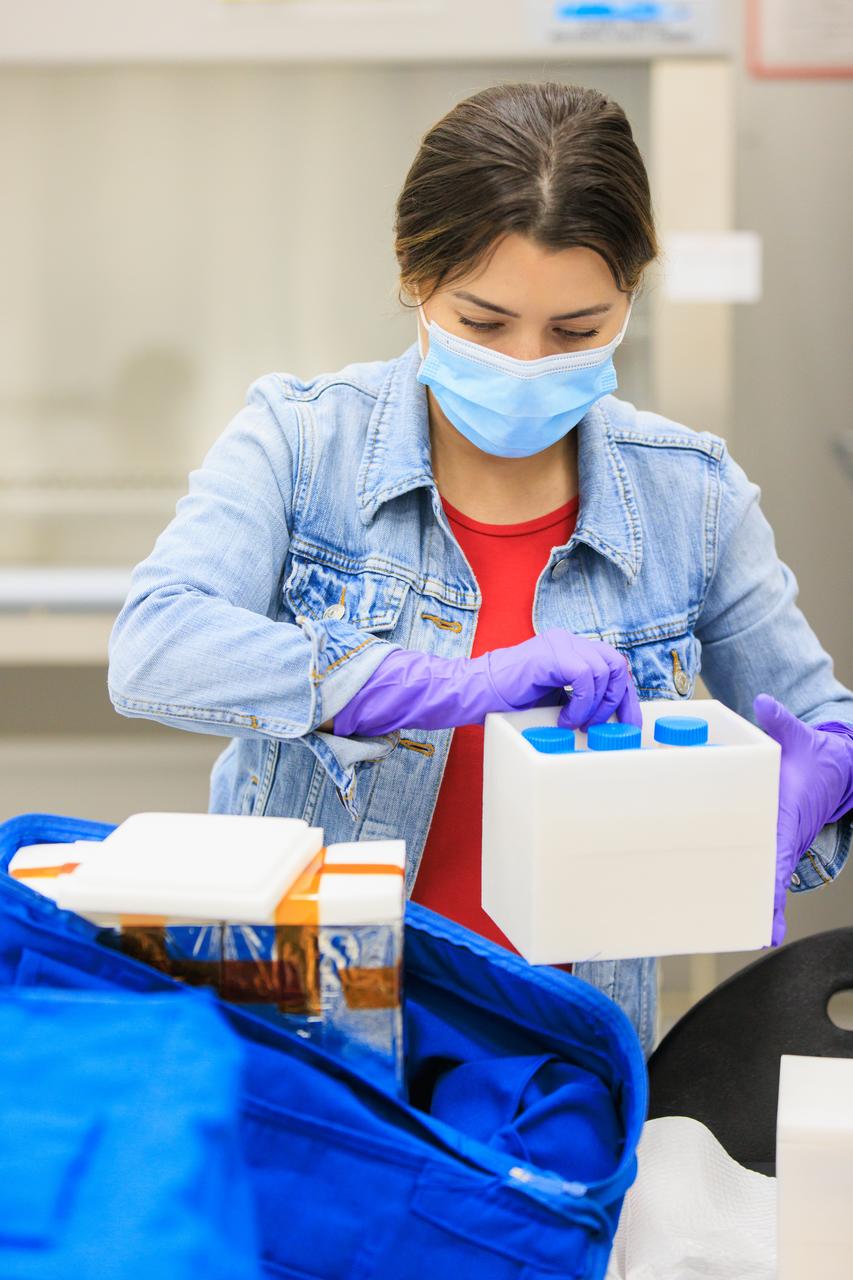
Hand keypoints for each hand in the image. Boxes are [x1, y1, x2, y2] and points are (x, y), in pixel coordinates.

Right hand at [485, 630, 640, 729]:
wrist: (478, 692)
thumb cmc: (512, 699)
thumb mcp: (557, 699)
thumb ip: (582, 698)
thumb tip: (611, 719)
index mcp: (573, 649)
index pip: (614, 666)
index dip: (626, 697)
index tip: (629, 724)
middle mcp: (569, 641)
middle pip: (616, 664)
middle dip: (617, 700)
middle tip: (601, 726)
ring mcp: (559, 643)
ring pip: (603, 670)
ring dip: (595, 705)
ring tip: (576, 723)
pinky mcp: (550, 654)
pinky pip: (583, 676)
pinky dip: (582, 702)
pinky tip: (566, 717)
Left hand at [754, 694, 852, 945]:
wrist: (835, 769)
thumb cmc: (813, 757)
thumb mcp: (798, 738)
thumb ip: (780, 722)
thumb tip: (765, 704)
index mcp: (788, 815)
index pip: (779, 851)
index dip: (772, 876)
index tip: (767, 898)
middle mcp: (785, 835)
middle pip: (774, 876)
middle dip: (766, 904)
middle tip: (758, 932)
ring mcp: (781, 842)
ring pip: (771, 880)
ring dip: (763, 905)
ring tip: (751, 934)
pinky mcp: (776, 844)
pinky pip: (769, 873)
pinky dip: (764, 896)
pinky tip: (756, 922)